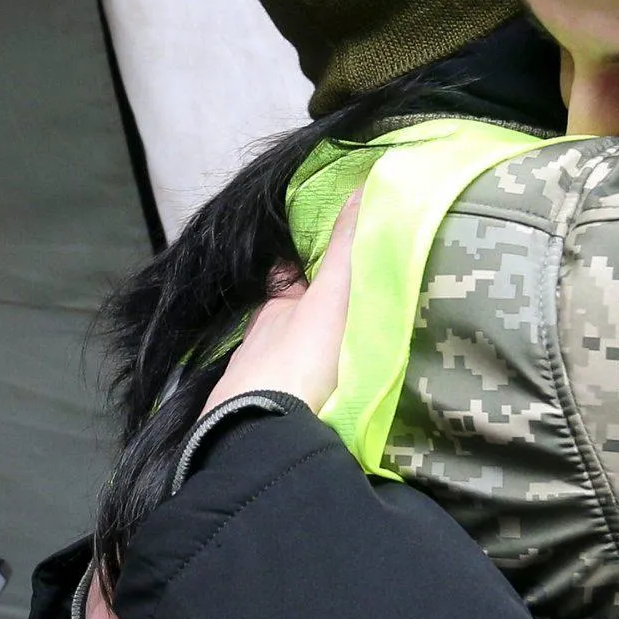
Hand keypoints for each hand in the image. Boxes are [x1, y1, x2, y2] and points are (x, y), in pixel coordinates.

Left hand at [204, 193, 359, 414]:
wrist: (262, 435)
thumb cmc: (298, 359)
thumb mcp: (331, 297)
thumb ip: (348, 247)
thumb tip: (365, 183)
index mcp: (274, 308)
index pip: (290, 276)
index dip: (310, 267)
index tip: (335, 262)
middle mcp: (258, 342)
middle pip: (288, 322)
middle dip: (310, 319)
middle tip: (346, 319)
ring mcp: (253, 384)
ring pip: (282, 363)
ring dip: (303, 362)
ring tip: (336, 367)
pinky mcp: (255, 421)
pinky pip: (280, 400)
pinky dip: (295, 396)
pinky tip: (314, 406)